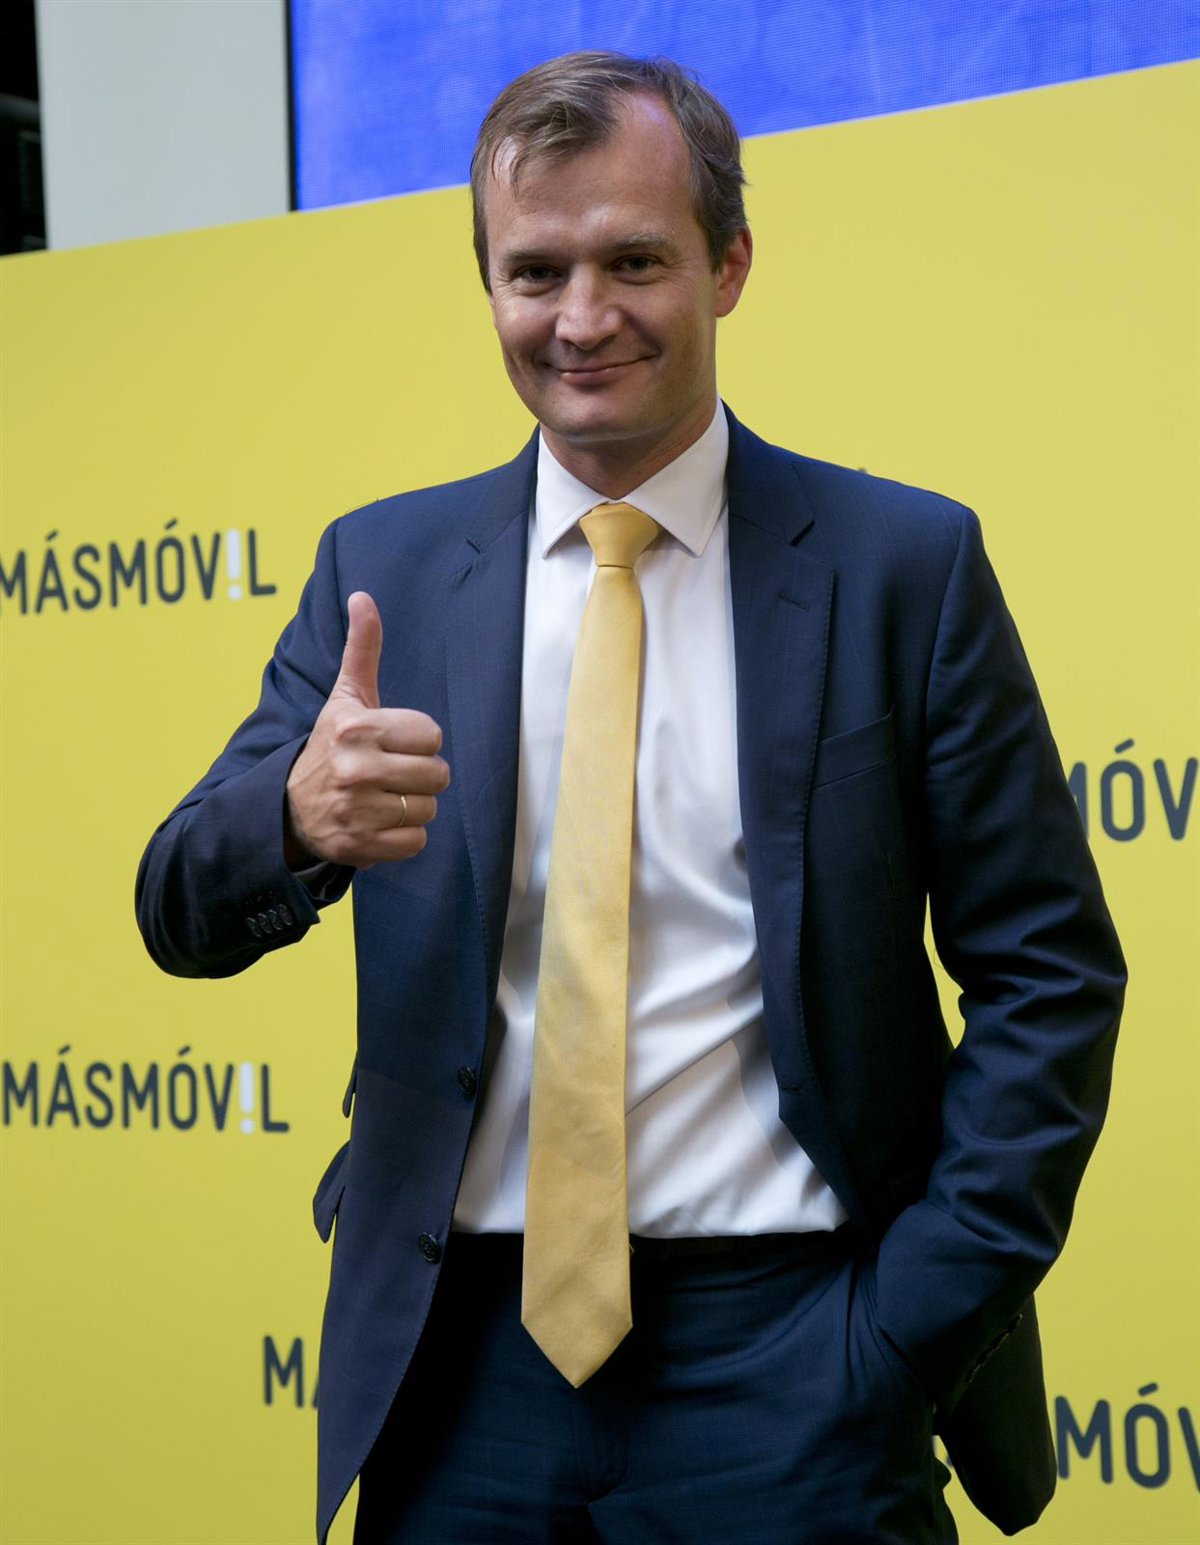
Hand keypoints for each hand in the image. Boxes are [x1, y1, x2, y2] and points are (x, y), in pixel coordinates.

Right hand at [284, 591, 448, 868]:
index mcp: (356, 729)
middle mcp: (355, 770)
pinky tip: (380, 822)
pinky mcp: (360, 847)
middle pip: (437, 775)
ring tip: (385, 798)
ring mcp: (357, 811)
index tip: (393, 743)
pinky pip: (417, 842)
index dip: (419, 740)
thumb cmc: (330, 746)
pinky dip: (405, 837)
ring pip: (428, 809)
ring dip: (414, 806)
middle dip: (421, 775)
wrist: (288, 808)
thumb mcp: (345, 697)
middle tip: (392, 773)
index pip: (432, 735)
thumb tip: (363, 596)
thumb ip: (362, 649)